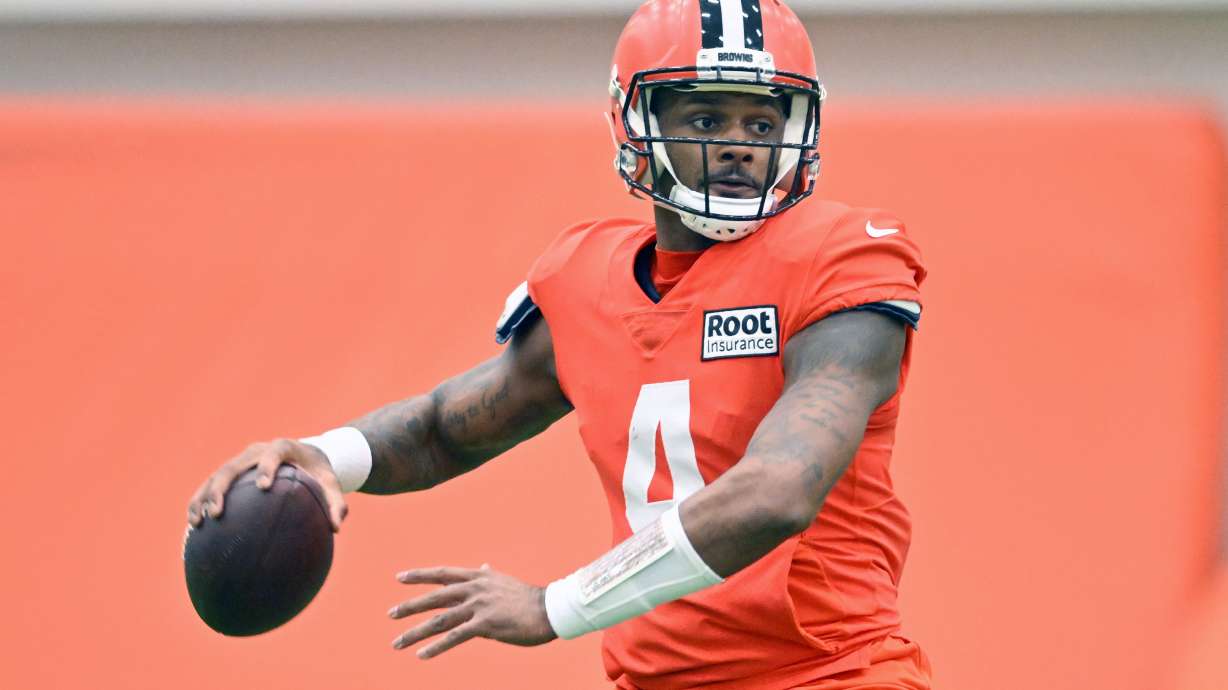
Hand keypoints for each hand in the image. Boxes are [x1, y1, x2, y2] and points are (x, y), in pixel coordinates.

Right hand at [186, 439, 347, 531]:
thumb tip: (337, 527)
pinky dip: (201, 502)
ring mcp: (241, 460)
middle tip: (218, 513)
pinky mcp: (231, 471)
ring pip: (215, 476)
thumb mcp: (331, 484)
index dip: (267, 467)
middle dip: (222, 488)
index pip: (273, 454)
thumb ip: (336, 502)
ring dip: (203, 498)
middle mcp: (256, 451)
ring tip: (197, 523)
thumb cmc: (318, 472)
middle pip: (233, 466)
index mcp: (282, 448)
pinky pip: (210, 485)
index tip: (264, 486)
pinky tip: (194, 526)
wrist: (305, 455)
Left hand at [388, 564, 556, 658]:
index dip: (420, 575)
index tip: (400, 577)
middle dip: (410, 606)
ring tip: (397, 642)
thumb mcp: (504, 581)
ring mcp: (479, 606)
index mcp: (478, 578)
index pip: (442, 574)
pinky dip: (436, 647)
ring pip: (439, 620)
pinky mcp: (485, 625)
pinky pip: (454, 637)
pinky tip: (422, 654)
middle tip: (391, 614)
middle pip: (434, 598)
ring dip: (416, 632)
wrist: (549, 609)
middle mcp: (474, 589)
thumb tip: (482, 566)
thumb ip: (488, 575)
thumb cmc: (527, 598)